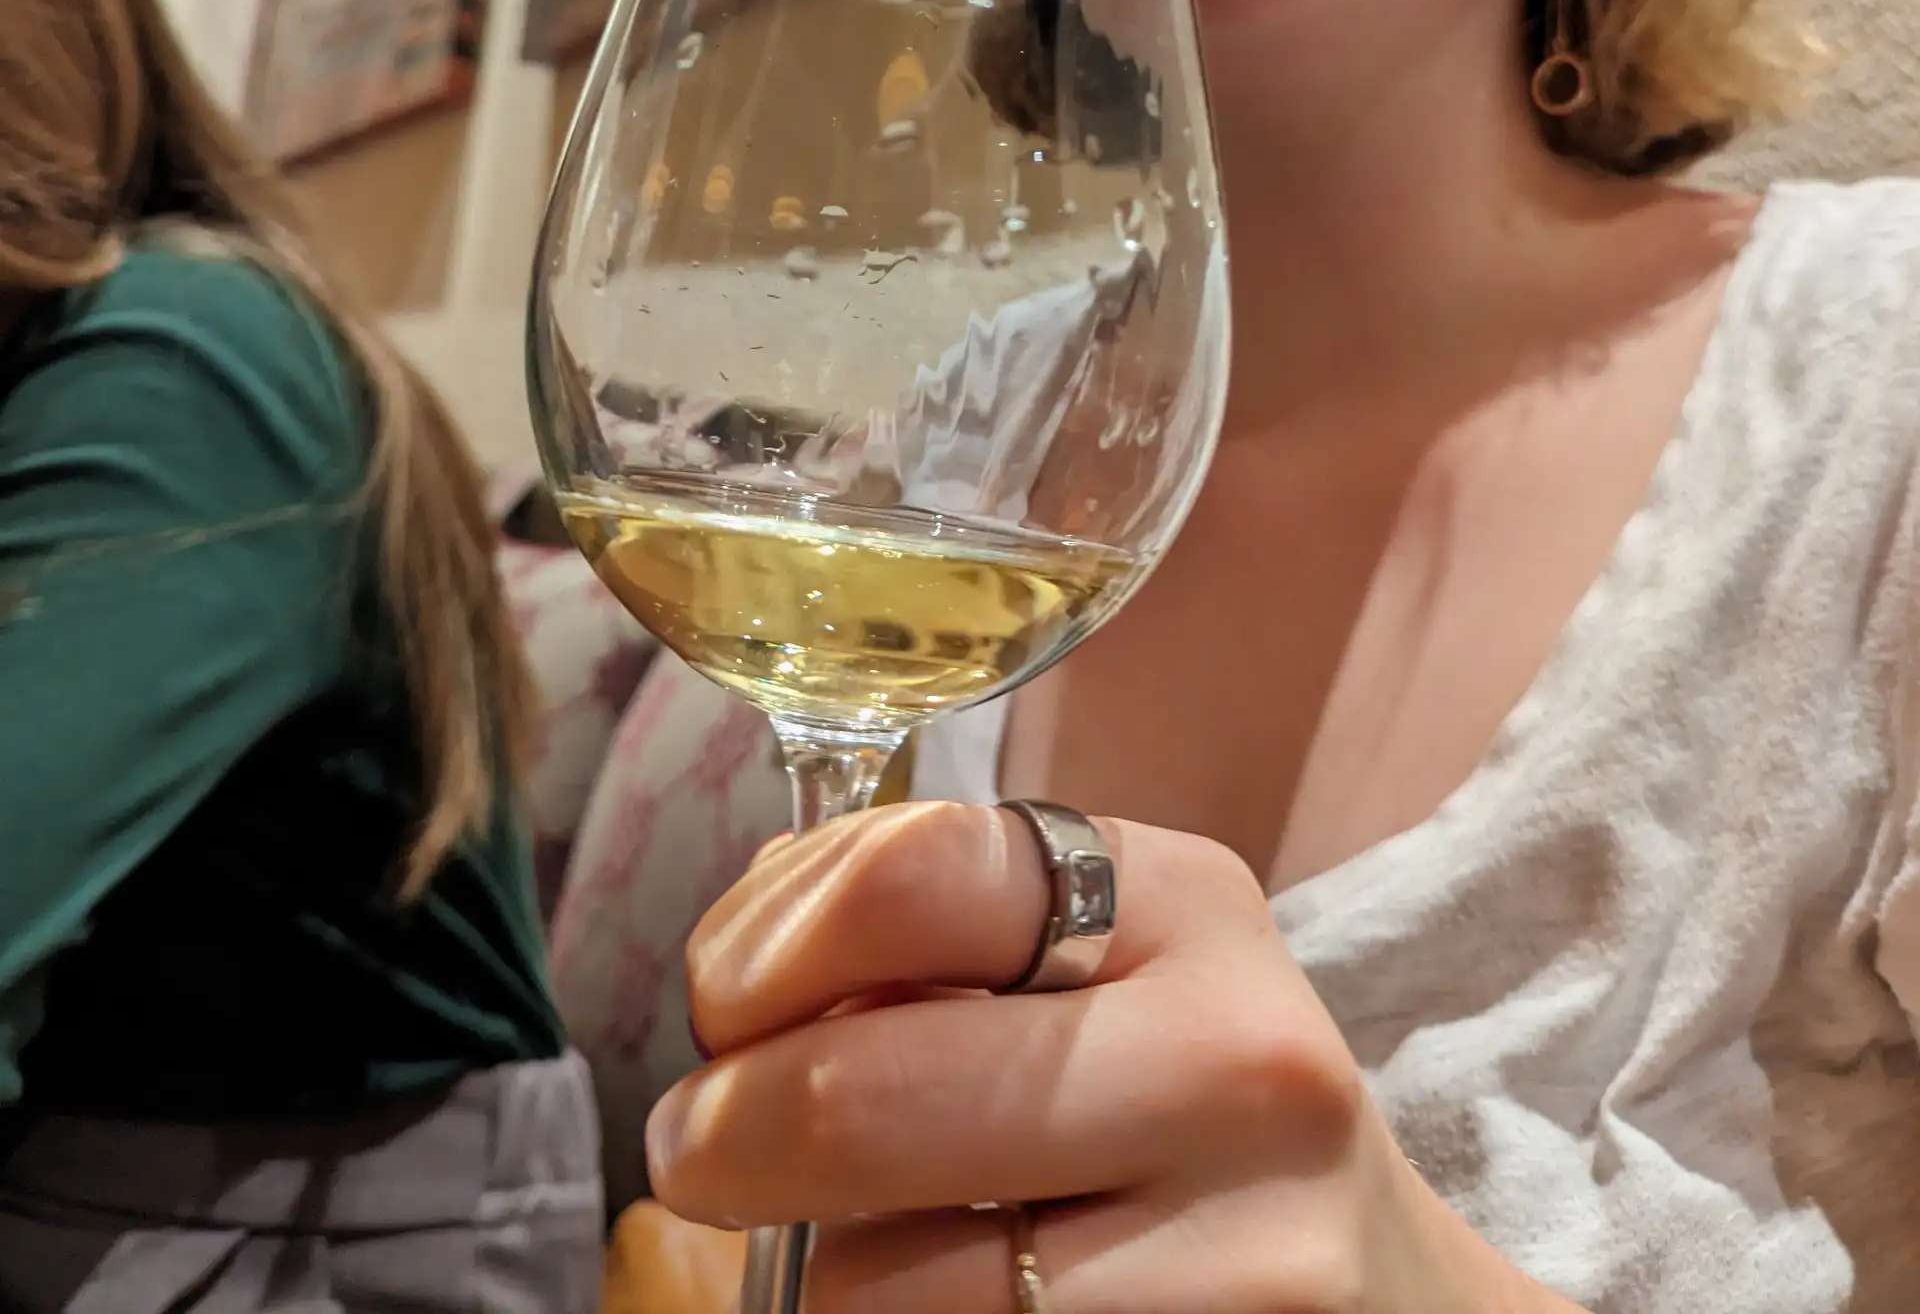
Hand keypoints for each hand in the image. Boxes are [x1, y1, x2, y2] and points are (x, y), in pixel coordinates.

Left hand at [646, 801, 1577, 1311]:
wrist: (1384, 1291)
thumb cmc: (1175, 1100)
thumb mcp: (1092, 962)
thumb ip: (921, 932)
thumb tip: (735, 975)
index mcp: (1177, 902)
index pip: (908, 875)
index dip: (762, 948)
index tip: (721, 1009)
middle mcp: (1232, 1060)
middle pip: (858, 1097)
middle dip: (722, 1138)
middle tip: (703, 1155)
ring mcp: (1247, 1253)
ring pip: (878, 1286)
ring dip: (827, 1274)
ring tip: (882, 1244)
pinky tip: (956, 1308)